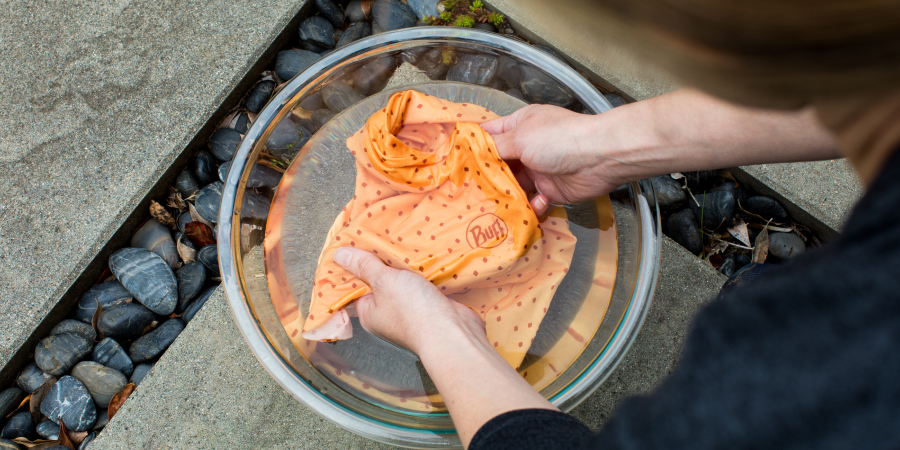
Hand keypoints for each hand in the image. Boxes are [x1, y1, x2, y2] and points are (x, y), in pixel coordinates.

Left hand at [333, 247, 484, 354]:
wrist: (452, 331)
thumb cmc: (414, 312)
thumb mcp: (384, 281)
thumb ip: (364, 266)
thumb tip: (339, 256)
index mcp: (368, 313)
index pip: (355, 287)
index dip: (354, 266)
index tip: (355, 245)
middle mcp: (387, 314)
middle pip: (379, 282)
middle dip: (382, 262)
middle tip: (380, 238)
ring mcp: (410, 311)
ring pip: (402, 282)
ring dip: (404, 266)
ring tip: (402, 242)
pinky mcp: (430, 305)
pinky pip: (421, 284)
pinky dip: (422, 272)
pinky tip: (423, 257)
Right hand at [482, 104, 626, 215]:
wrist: (600, 158)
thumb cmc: (560, 138)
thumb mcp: (521, 137)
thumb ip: (494, 147)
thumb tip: (471, 152)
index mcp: (519, 126)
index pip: (487, 135)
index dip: (470, 148)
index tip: (452, 163)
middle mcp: (526, 147)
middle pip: (497, 166)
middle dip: (486, 179)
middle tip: (468, 192)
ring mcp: (537, 170)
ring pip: (512, 187)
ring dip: (506, 196)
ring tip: (496, 204)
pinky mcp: (549, 191)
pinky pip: (531, 202)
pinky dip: (530, 206)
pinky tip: (535, 203)